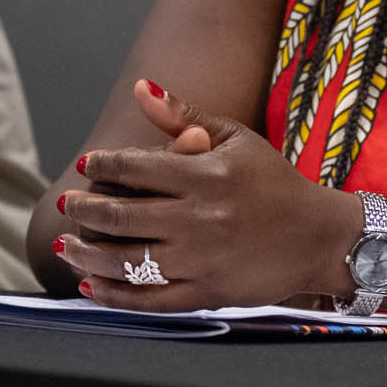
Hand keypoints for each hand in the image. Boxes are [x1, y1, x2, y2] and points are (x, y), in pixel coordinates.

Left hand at [53, 81, 358, 310]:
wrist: (320, 238)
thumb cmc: (275, 184)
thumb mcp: (237, 139)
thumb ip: (184, 117)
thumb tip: (141, 88)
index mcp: (205, 175)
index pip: (134, 167)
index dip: (102, 165)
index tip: (88, 165)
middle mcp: (198, 218)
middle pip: (119, 214)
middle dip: (84, 208)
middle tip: (70, 202)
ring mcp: (200, 259)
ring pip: (124, 260)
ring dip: (85, 252)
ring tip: (66, 244)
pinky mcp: (205, 293)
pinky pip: (146, 299)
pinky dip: (112, 293)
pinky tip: (92, 283)